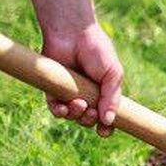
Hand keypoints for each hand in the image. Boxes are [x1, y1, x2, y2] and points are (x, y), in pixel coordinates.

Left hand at [41, 23, 123, 137]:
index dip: (106, 128)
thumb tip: (109, 122)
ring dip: (76, 116)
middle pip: (88, 120)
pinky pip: (55, 108)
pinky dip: (59, 112)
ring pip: (72, 116)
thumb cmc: (97, 51)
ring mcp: (69, 94)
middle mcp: (87, 96)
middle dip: (89, 120)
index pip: (106, 117)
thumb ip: (112, 98)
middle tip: (91, 111)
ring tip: (78, 104)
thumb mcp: (113, 75)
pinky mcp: (53, 90)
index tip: (105, 132)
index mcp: (103, 94)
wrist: (73, 33)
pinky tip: (64, 108)